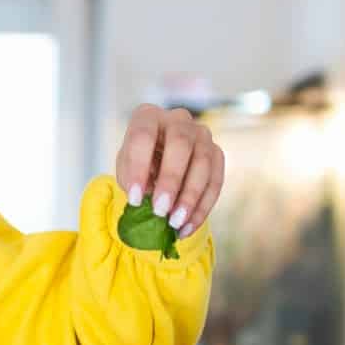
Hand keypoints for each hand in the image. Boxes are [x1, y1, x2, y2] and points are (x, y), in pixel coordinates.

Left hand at [114, 105, 224, 237]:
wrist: (159, 162)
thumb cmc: (139, 164)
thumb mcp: (127, 170)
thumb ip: (133, 180)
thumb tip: (148, 198)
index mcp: (148, 116)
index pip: (143, 135)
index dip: (139, 167)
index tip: (134, 199)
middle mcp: (178, 119)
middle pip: (180, 144)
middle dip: (171, 181)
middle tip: (160, 211)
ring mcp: (202, 135)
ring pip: (203, 163)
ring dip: (190, 197)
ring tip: (175, 223)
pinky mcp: (217, 153)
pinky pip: (215, 180)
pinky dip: (202, 207)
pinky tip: (187, 227)